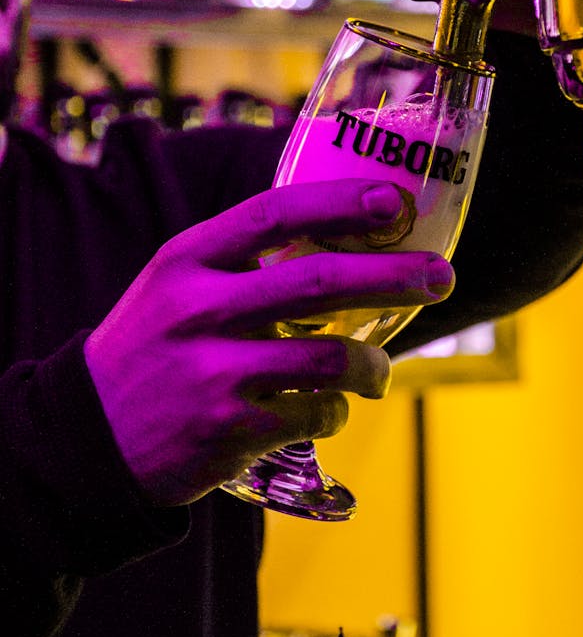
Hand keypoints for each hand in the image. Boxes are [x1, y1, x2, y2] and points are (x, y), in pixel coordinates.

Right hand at [84, 179, 453, 505]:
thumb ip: (242, 261)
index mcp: (186, 260)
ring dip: (373, 365)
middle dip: (394, 276)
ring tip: (381, 371)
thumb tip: (345, 238)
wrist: (87, 436)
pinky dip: (334, 412)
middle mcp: (197, 311)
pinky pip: (314, 414)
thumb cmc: (153, 346)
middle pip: (318, 282)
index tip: (395, 201)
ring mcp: (211, 374)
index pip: (273, 213)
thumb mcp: (177, 285)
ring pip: (329, 360)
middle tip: (441, 277)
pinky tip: (327, 410)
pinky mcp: (227, 432)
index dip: (341, 203)